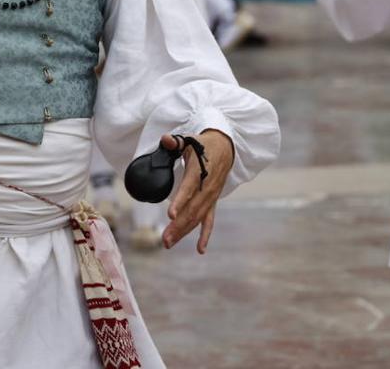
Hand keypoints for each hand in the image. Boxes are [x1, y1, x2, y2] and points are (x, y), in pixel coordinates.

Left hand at [161, 129, 233, 253]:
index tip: (170, 215)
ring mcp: (211, 197)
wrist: (225, 148)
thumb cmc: (202, 145)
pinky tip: (200, 249)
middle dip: (178, 226)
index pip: (189, 188)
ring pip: (197, 218)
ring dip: (184, 232)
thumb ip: (176, 142)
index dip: (180, 202)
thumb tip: (165, 139)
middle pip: (192, 209)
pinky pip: (209, 221)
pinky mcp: (212, 202)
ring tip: (168, 243)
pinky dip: (205, 235)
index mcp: (200, 171)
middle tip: (164, 239)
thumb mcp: (189, 140)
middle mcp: (207, 187)